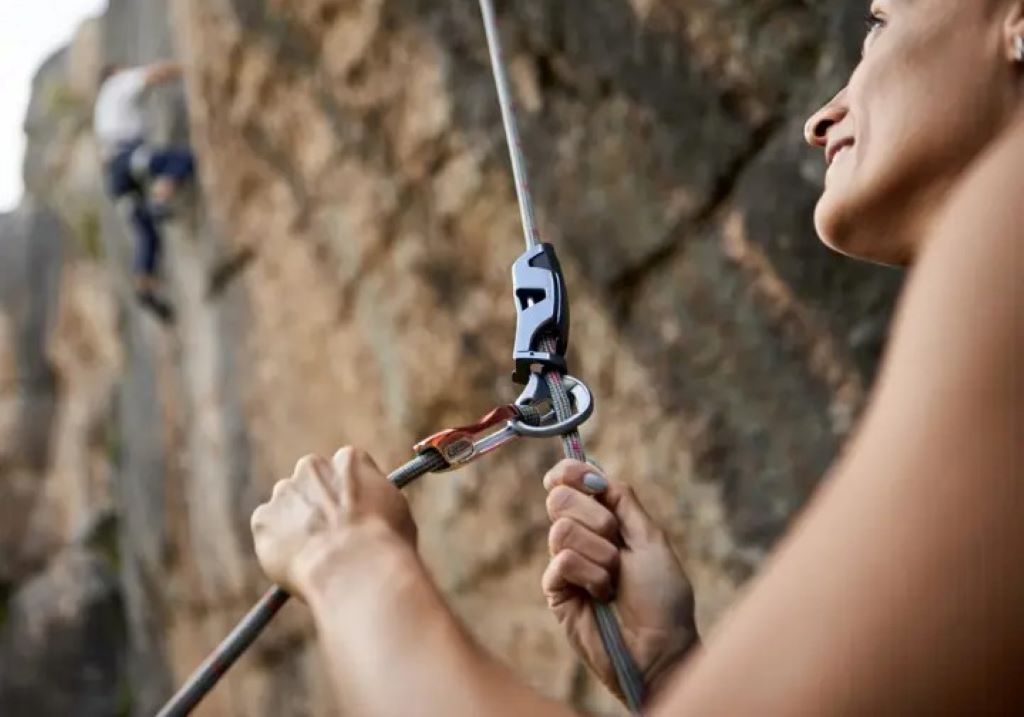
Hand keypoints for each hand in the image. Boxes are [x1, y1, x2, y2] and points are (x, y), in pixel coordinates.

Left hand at [251, 447, 416, 596]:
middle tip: (330, 534)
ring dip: (295, 523)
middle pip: (311, 481)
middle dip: (318, 503)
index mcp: (349, 460)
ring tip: (315, 556)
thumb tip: (376, 510)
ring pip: (287, 506)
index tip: (353, 514)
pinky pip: (267, 530)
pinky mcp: (263, 519)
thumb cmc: (384, 543)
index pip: (346, 468)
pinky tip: (299, 563)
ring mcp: (284, 492)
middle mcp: (313, 467)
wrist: (354, 568)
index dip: (351, 494)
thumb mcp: (397, 512)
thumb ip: (377, 500)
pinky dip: (276, 545)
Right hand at [542, 460, 697, 702]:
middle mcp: (580, 537)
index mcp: (603, 520)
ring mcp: (565, 563)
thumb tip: (595, 472)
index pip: (570, 481)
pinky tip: (602, 594)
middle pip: (560, 498)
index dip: (570, 472)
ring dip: (600, 553)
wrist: (660, 647)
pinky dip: (591, 574)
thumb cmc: (663, 597)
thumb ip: (623, 501)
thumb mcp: (651, 538)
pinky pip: (563, 560)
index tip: (586, 479)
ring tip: (614, 577)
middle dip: (594, 517)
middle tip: (615, 541)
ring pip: (562, 529)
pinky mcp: (556, 590)